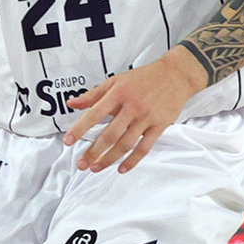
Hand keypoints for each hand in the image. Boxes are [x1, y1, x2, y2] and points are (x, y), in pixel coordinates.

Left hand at [61, 51, 209, 172]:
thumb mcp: (116, 81)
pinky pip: (144, 147)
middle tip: (82, 163)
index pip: (95, 114)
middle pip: (109, 134)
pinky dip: (133, 160)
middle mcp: (131, 107)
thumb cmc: (144, 78)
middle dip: (93, 151)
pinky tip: (122, 168)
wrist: (175, 75)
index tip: (69, 141)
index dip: (80, 129)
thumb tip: (72, 103)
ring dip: (109, 159)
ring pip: (125, 144)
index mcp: (118, 94)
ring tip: (96, 167)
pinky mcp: (159, 126)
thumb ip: (93, 94)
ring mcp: (146, 118)